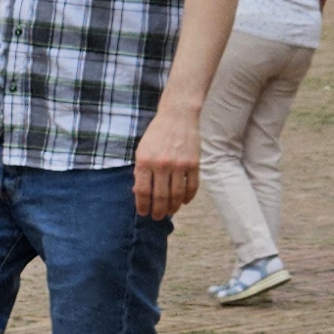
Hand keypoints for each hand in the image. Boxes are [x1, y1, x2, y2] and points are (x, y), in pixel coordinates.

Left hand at [131, 98, 202, 221]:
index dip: (142, 206)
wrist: (177, 116)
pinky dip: (188, 197)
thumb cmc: (156, 134)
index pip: (142, 191)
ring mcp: (179, 165)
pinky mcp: (194, 163)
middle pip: (160, 197)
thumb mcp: (141, 150)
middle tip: (157, 217)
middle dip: (158, 211)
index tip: (143, 213)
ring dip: (173, 207)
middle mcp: (161, 165)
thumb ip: (140, 171)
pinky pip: (192, 187)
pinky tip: (184, 202)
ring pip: (177, 195)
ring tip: (170, 212)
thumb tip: (140, 194)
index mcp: (144, 161)